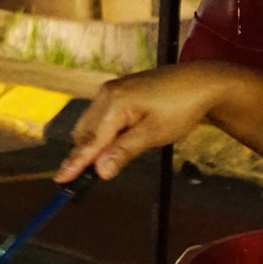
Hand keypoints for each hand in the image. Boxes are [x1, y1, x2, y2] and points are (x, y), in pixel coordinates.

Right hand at [56, 63, 236, 181]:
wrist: (201, 83)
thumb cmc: (181, 107)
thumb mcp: (153, 134)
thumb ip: (124, 152)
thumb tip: (100, 171)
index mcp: (113, 102)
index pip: (90, 141)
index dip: (75, 163)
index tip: (61, 180)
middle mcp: (106, 93)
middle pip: (85, 133)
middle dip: (83, 155)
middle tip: (83, 180)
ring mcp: (112, 90)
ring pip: (91, 125)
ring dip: (94, 145)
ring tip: (103, 164)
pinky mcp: (120, 91)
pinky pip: (101, 117)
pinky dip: (102, 134)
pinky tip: (115, 145)